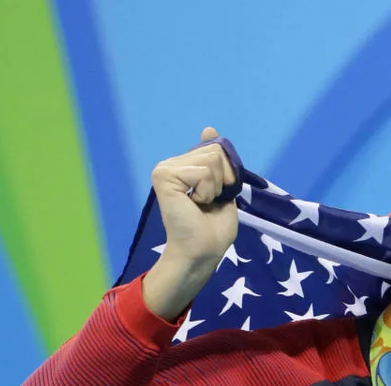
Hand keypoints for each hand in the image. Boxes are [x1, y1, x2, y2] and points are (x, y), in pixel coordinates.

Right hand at [143, 127, 238, 320]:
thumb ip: (218, 161)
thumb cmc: (213, 228)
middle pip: (216, 152)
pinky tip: (194, 204)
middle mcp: (171, 163)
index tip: (217, 194)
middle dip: (224, 180)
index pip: (217, 149)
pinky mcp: (163, 176)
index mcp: (184, 165)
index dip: (227, 173)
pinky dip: (207, 191)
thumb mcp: (224, 188)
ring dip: (215, 188)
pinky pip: (203, 172)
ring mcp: (165, 168)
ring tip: (201, 204)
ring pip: (212, 161)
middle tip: (209, 201)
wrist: (202, 251)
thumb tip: (209, 128)